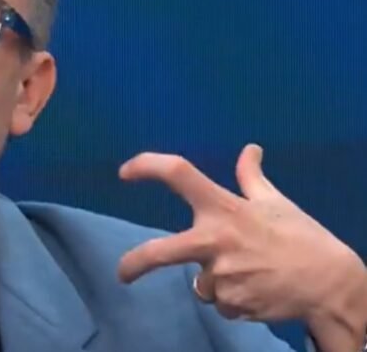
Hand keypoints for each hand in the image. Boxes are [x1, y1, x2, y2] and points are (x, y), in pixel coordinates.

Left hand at [116, 144, 365, 329]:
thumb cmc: (301, 237)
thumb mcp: (275, 203)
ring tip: (251, 273)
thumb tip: (250, 149)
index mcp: (224, 208)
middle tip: (122, 273)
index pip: (178, 173)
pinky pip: (219, 303)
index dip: (147, 166)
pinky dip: (232, 299)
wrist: (331, 284)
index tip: (125, 171)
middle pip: (160, 253)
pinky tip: (257, 290)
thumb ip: (252, 177)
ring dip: (216, 281)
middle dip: (134, 264)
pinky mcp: (231, 304)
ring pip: (200, 283)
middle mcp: (215, 241)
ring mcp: (222, 276)